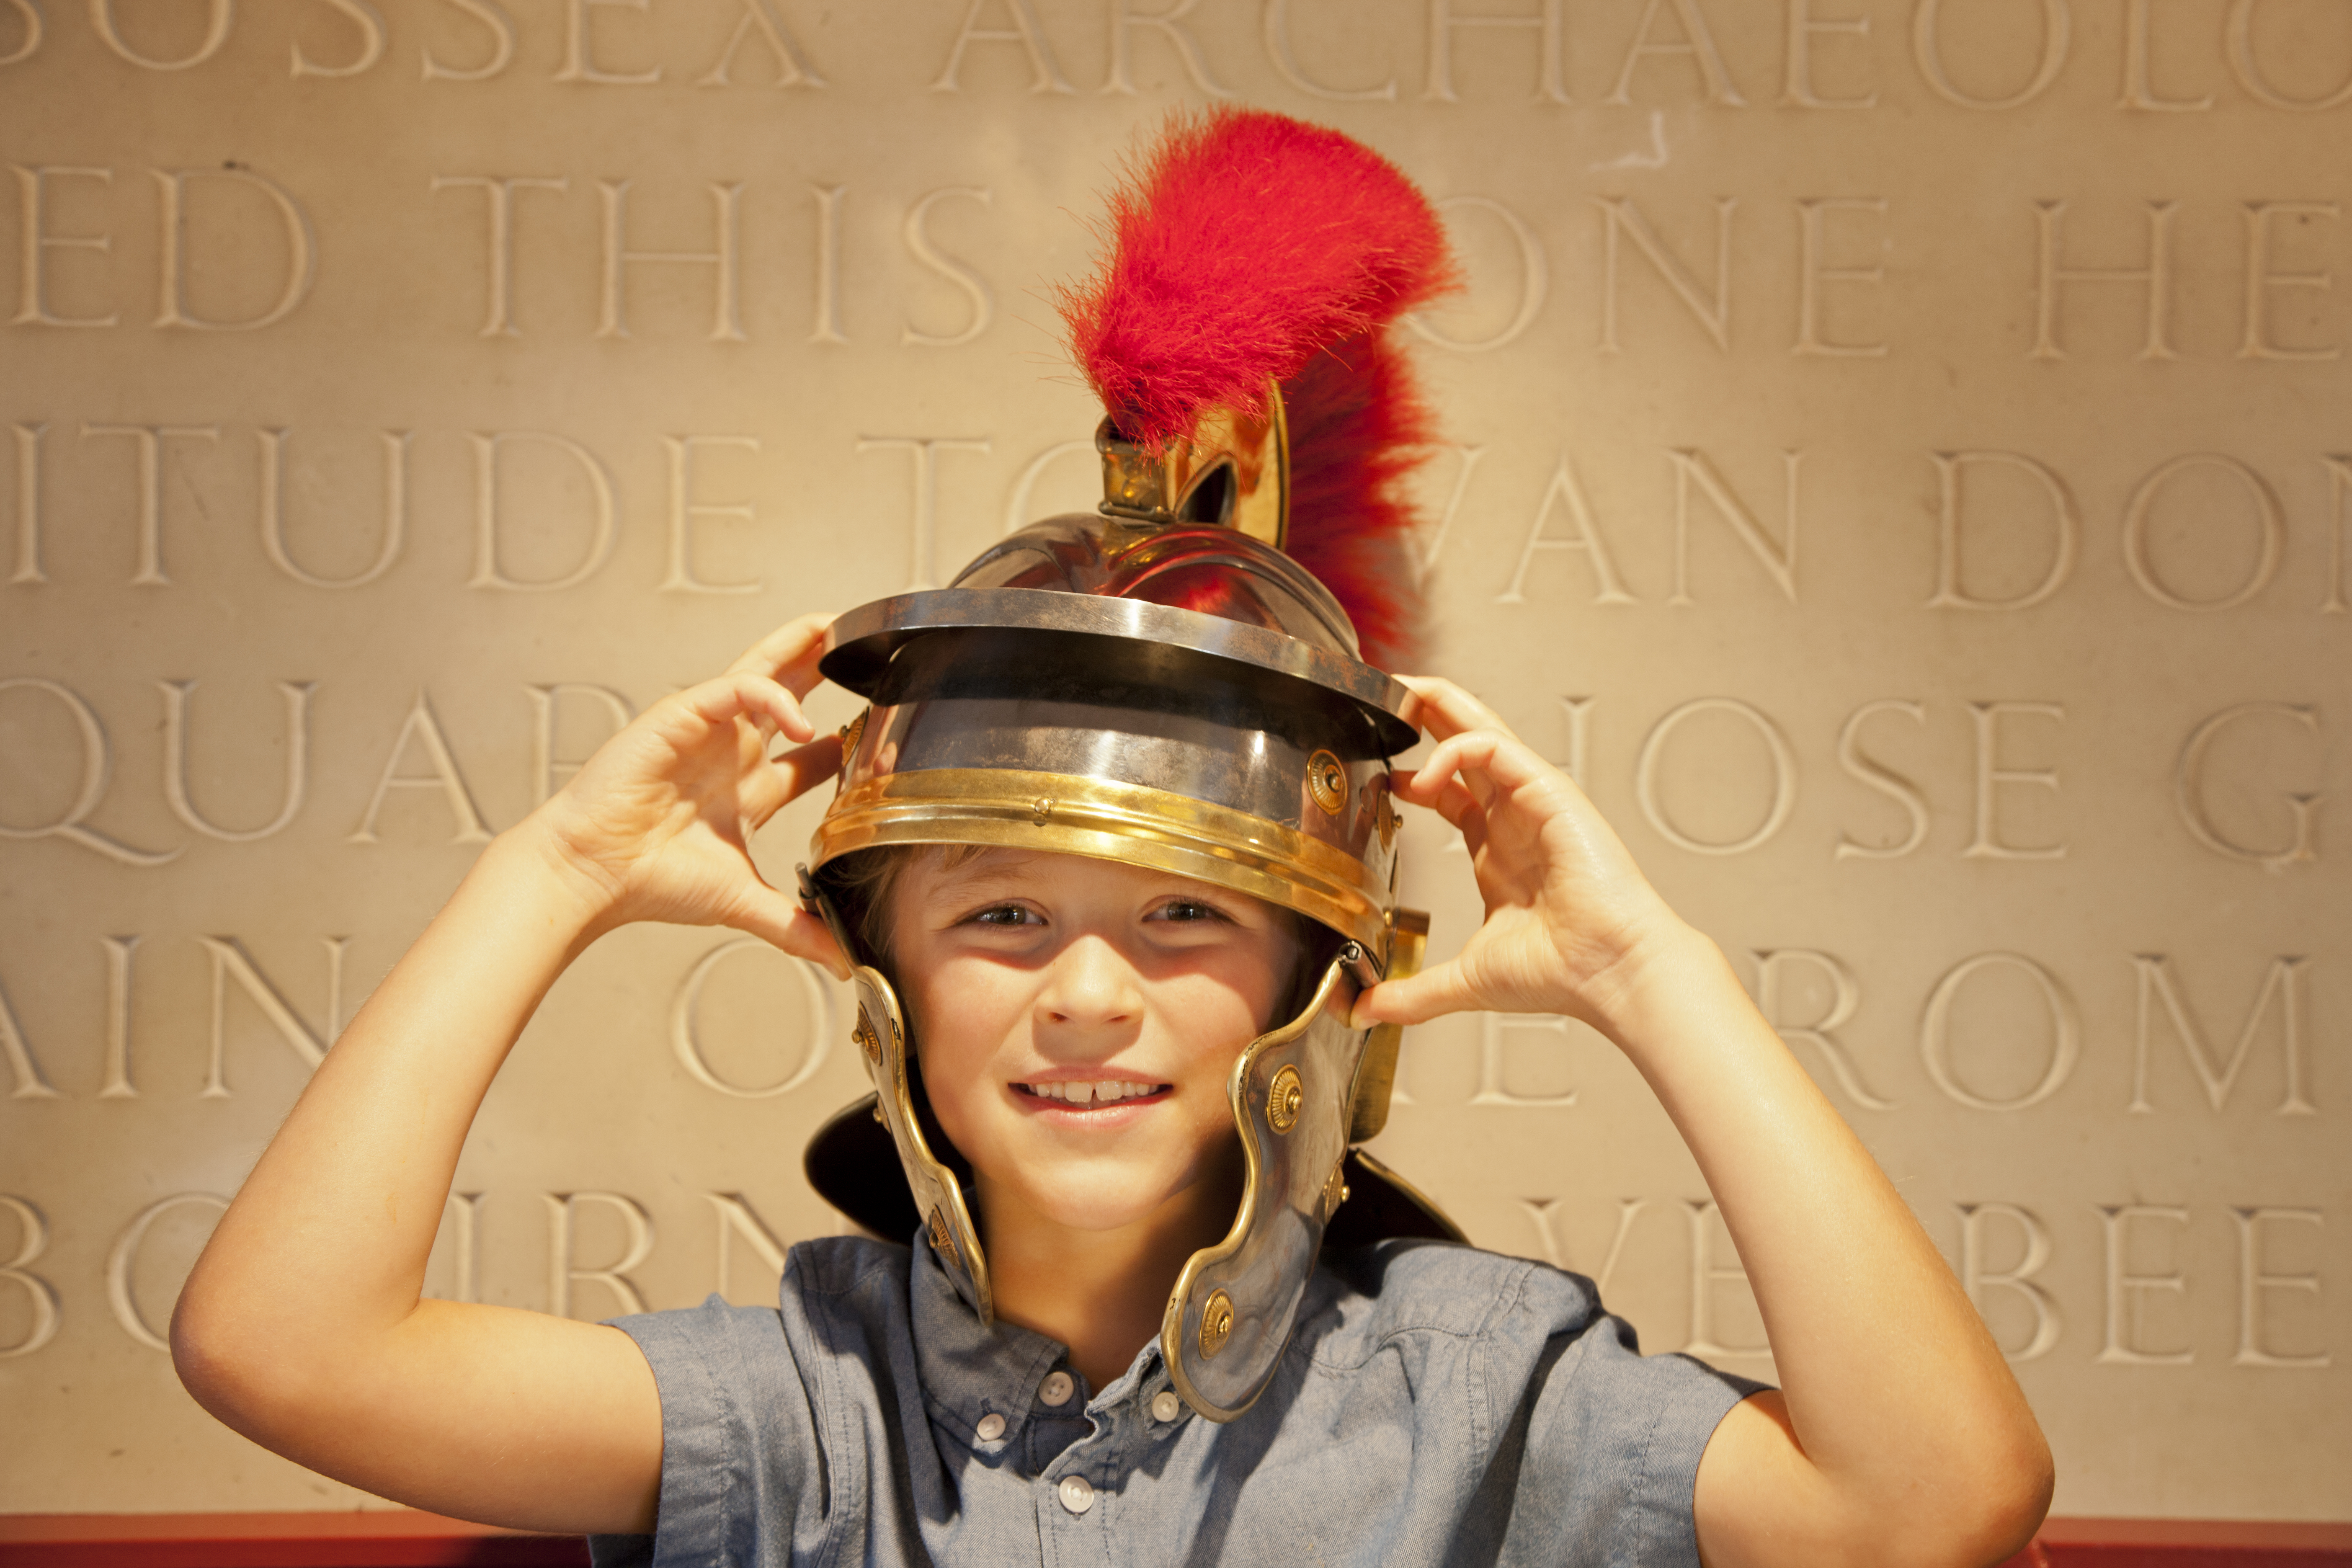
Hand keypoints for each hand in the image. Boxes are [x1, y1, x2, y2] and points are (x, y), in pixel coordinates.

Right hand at [519, 613, 849, 974]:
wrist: (594, 873)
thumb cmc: (653, 881)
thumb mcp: (744, 902)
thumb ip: (795, 927)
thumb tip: (844, 964)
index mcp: (748, 790)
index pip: (811, 756)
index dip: (850, 747)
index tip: (887, 748)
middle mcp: (732, 752)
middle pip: (790, 693)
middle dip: (824, 665)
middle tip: (869, 645)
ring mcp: (707, 729)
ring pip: (764, 669)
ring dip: (801, 647)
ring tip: (838, 627)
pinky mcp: (682, 714)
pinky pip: (738, 687)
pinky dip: (774, 697)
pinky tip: (803, 722)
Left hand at [1353, 676, 1693, 1035]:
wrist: (1611, 972)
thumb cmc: (1562, 971)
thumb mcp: (1467, 980)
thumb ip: (1413, 994)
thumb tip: (1363, 1011)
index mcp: (1498, 850)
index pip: (1452, 791)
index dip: (1412, 775)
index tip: (1379, 777)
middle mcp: (1514, 818)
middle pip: (1466, 742)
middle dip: (1428, 712)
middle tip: (1385, 692)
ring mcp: (1533, 800)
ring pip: (1483, 728)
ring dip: (1441, 704)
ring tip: (1401, 687)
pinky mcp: (1549, 791)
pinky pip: (1495, 747)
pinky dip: (1454, 751)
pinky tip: (1422, 779)